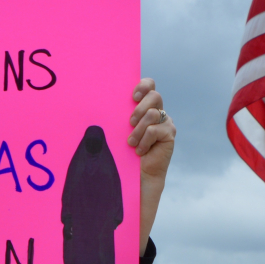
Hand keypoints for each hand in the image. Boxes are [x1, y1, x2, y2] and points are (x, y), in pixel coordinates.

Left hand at [127, 78, 175, 254]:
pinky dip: (145, 140)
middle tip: (129, 122)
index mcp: (142, 107)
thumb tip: (94, 103)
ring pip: (154, 113)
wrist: (134, 178)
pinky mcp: (169, 135)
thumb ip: (116, 117)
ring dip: (139, 129)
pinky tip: (140, 152)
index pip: (149, 85)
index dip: (143, 85)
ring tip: (131, 143)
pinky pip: (157, 129)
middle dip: (140, 107)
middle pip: (155, 95)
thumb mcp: (116, 132)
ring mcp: (164, 123)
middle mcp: (156, 112)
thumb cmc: (120, 154)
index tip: (132, 94)